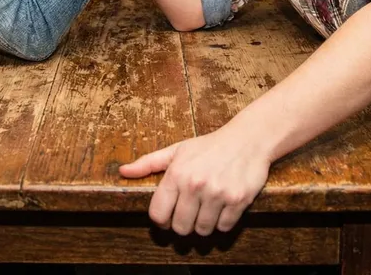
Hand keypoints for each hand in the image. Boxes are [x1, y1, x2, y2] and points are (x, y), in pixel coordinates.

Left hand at [120, 120, 270, 235]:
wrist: (247, 139)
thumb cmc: (209, 146)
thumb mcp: (177, 150)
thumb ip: (148, 163)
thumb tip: (123, 171)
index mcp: (177, 173)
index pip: (158, 214)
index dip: (161, 219)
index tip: (168, 214)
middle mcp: (195, 184)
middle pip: (180, 228)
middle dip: (183, 223)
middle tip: (189, 212)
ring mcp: (217, 193)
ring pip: (202, 231)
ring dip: (203, 224)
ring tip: (206, 208)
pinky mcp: (237, 201)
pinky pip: (224, 228)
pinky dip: (222, 222)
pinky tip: (222, 207)